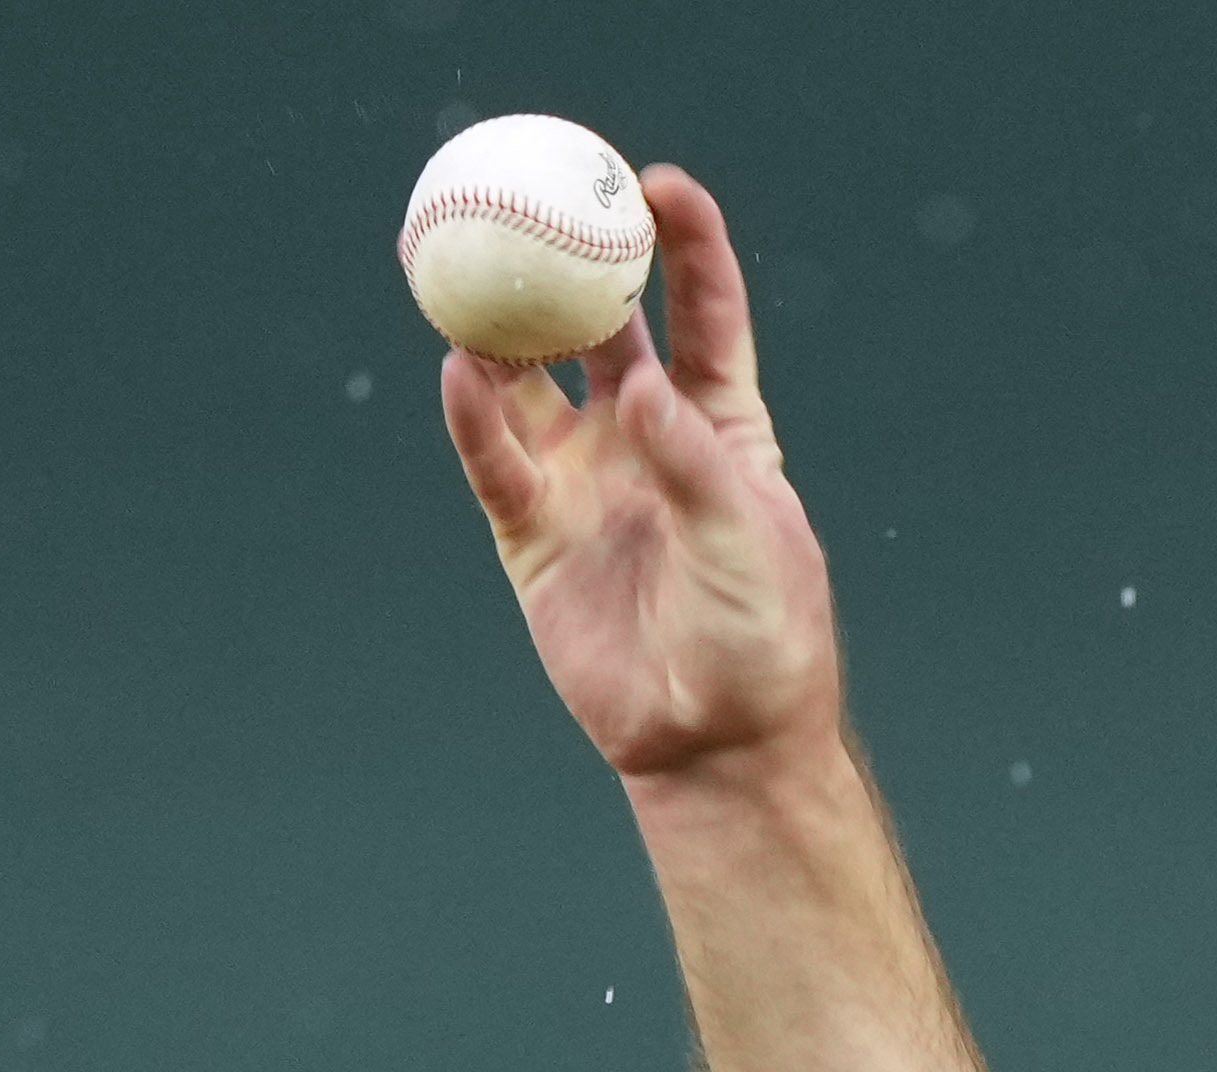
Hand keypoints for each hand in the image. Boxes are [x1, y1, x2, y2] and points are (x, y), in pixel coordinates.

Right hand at [439, 166, 836, 783]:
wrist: (713, 741)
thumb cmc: (760, 641)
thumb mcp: (745, 541)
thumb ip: (691, 462)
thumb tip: (636, 387)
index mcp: (720, 425)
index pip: (702, 311)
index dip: (684, 240)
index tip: (656, 183)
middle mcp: (643, 438)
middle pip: (596, 325)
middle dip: (566, 258)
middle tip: (532, 194)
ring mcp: (584, 480)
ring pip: (526, 383)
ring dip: (496, 327)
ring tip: (462, 266)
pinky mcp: (532, 534)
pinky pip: (494, 461)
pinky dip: (473, 418)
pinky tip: (456, 369)